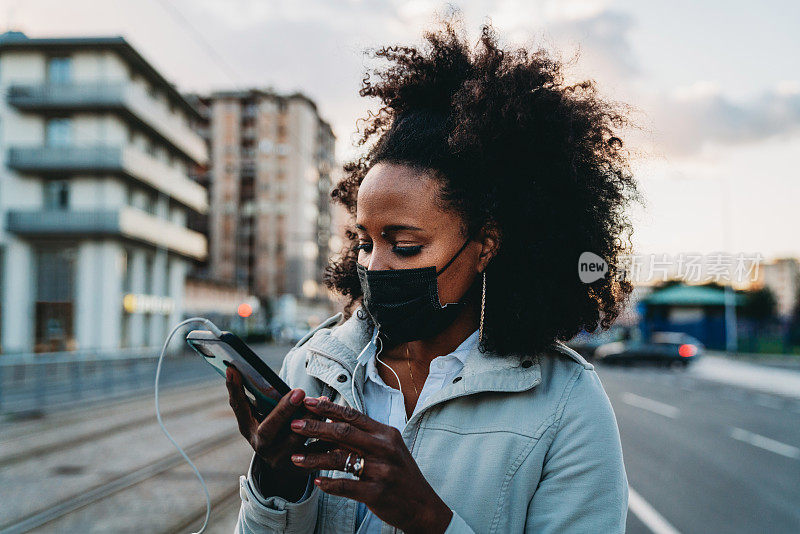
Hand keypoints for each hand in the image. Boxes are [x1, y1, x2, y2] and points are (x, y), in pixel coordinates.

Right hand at [225, 366, 325, 472]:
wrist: (284, 469)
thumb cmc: (275, 431)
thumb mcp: (264, 418)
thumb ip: (265, 400)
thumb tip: (255, 368)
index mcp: (248, 429)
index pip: (238, 408)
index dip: (234, 390)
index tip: (233, 368)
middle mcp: (260, 445)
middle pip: (269, 429)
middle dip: (284, 410)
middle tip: (299, 391)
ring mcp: (278, 458)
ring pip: (295, 440)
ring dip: (311, 420)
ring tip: (322, 401)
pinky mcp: (299, 468)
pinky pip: (315, 453)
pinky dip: (326, 438)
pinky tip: (336, 422)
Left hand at [288, 397, 453, 533]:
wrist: (423, 505)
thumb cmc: (401, 474)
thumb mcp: (389, 447)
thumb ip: (364, 433)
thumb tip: (335, 414)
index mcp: (386, 433)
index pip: (353, 415)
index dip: (328, 408)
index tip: (308, 403)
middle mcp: (384, 448)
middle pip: (343, 433)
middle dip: (315, 427)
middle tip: (294, 425)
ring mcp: (381, 471)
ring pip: (340, 459)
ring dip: (314, 457)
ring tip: (295, 458)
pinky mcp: (377, 493)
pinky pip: (345, 486)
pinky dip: (328, 484)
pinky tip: (316, 482)